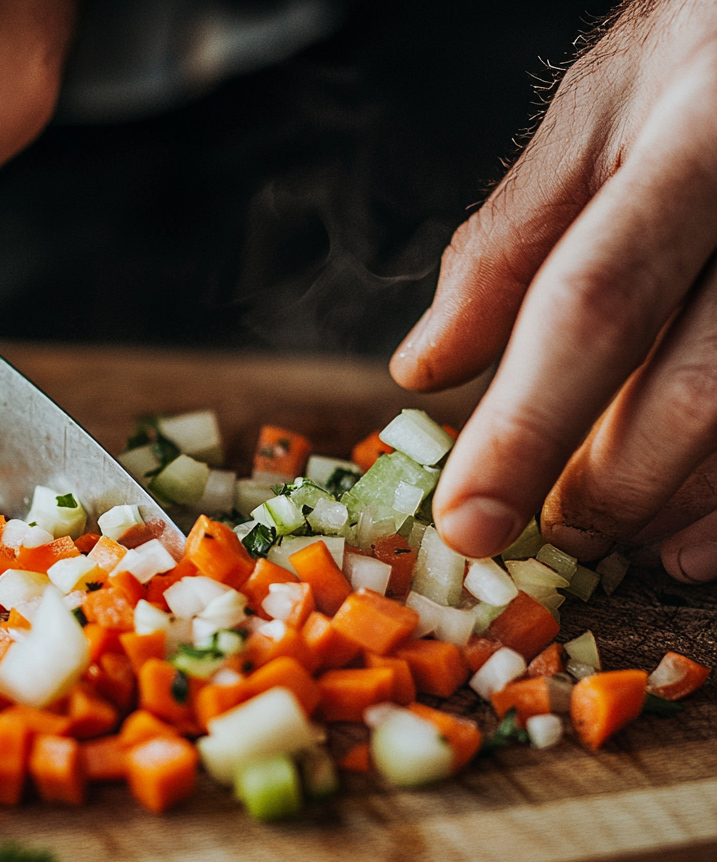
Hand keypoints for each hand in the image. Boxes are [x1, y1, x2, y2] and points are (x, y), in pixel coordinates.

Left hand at [389, 0, 716, 582]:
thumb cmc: (700, 63)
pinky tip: (694, 539)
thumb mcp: (598, 116)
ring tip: (622, 545)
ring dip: (681, 504)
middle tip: (549, 541)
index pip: (593, 305)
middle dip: (610, 487)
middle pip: (696, 384)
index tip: (467, 523)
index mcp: (697, 140)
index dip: (525, 429)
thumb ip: (511, 242)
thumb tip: (425, 369)